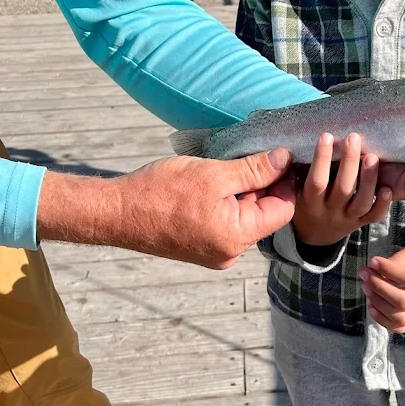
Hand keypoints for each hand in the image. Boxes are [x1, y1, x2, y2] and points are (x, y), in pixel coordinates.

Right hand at [38, 149, 297, 269]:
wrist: (117, 212)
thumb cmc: (161, 192)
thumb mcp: (214, 174)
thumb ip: (254, 169)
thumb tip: (285, 158)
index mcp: (236, 238)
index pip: (282, 209)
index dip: (287, 180)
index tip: (288, 155)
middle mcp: (229, 252)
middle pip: (265, 213)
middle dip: (266, 183)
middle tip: (261, 153)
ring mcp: (214, 252)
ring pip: (245, 216)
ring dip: (245, 190)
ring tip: (234, 164)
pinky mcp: (201, 246)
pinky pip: (227, 221)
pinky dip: (229, 201)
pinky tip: (218, 180)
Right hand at [291, 133, 392, 246]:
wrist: (314, 235)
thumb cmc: (303, 201)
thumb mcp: (295, 189)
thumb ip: (300, 170)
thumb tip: (301, 140)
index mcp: (310, 202)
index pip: (316, 181)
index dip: (321, 159)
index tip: (327, 136)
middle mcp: (330, 212)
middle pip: (343, 189)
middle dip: (349, 162)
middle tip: (353, 138)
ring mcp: (347, 219)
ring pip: (361, 203)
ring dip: (369, 180)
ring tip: (373, 156)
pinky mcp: (361, 223)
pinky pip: (374, 217)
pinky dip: (383, 204)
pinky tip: (388, 188)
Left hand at [359, 241, 404, 332]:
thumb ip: (400, 259)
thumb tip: (376, 269)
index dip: (389, 271)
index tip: (373, 261)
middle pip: (403, 301)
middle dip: (379, 287)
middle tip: (364, 273)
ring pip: (399, 317)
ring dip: (378, 302)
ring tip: (366, 286)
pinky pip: (399, 327)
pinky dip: (382, 319)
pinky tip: (371, 305)